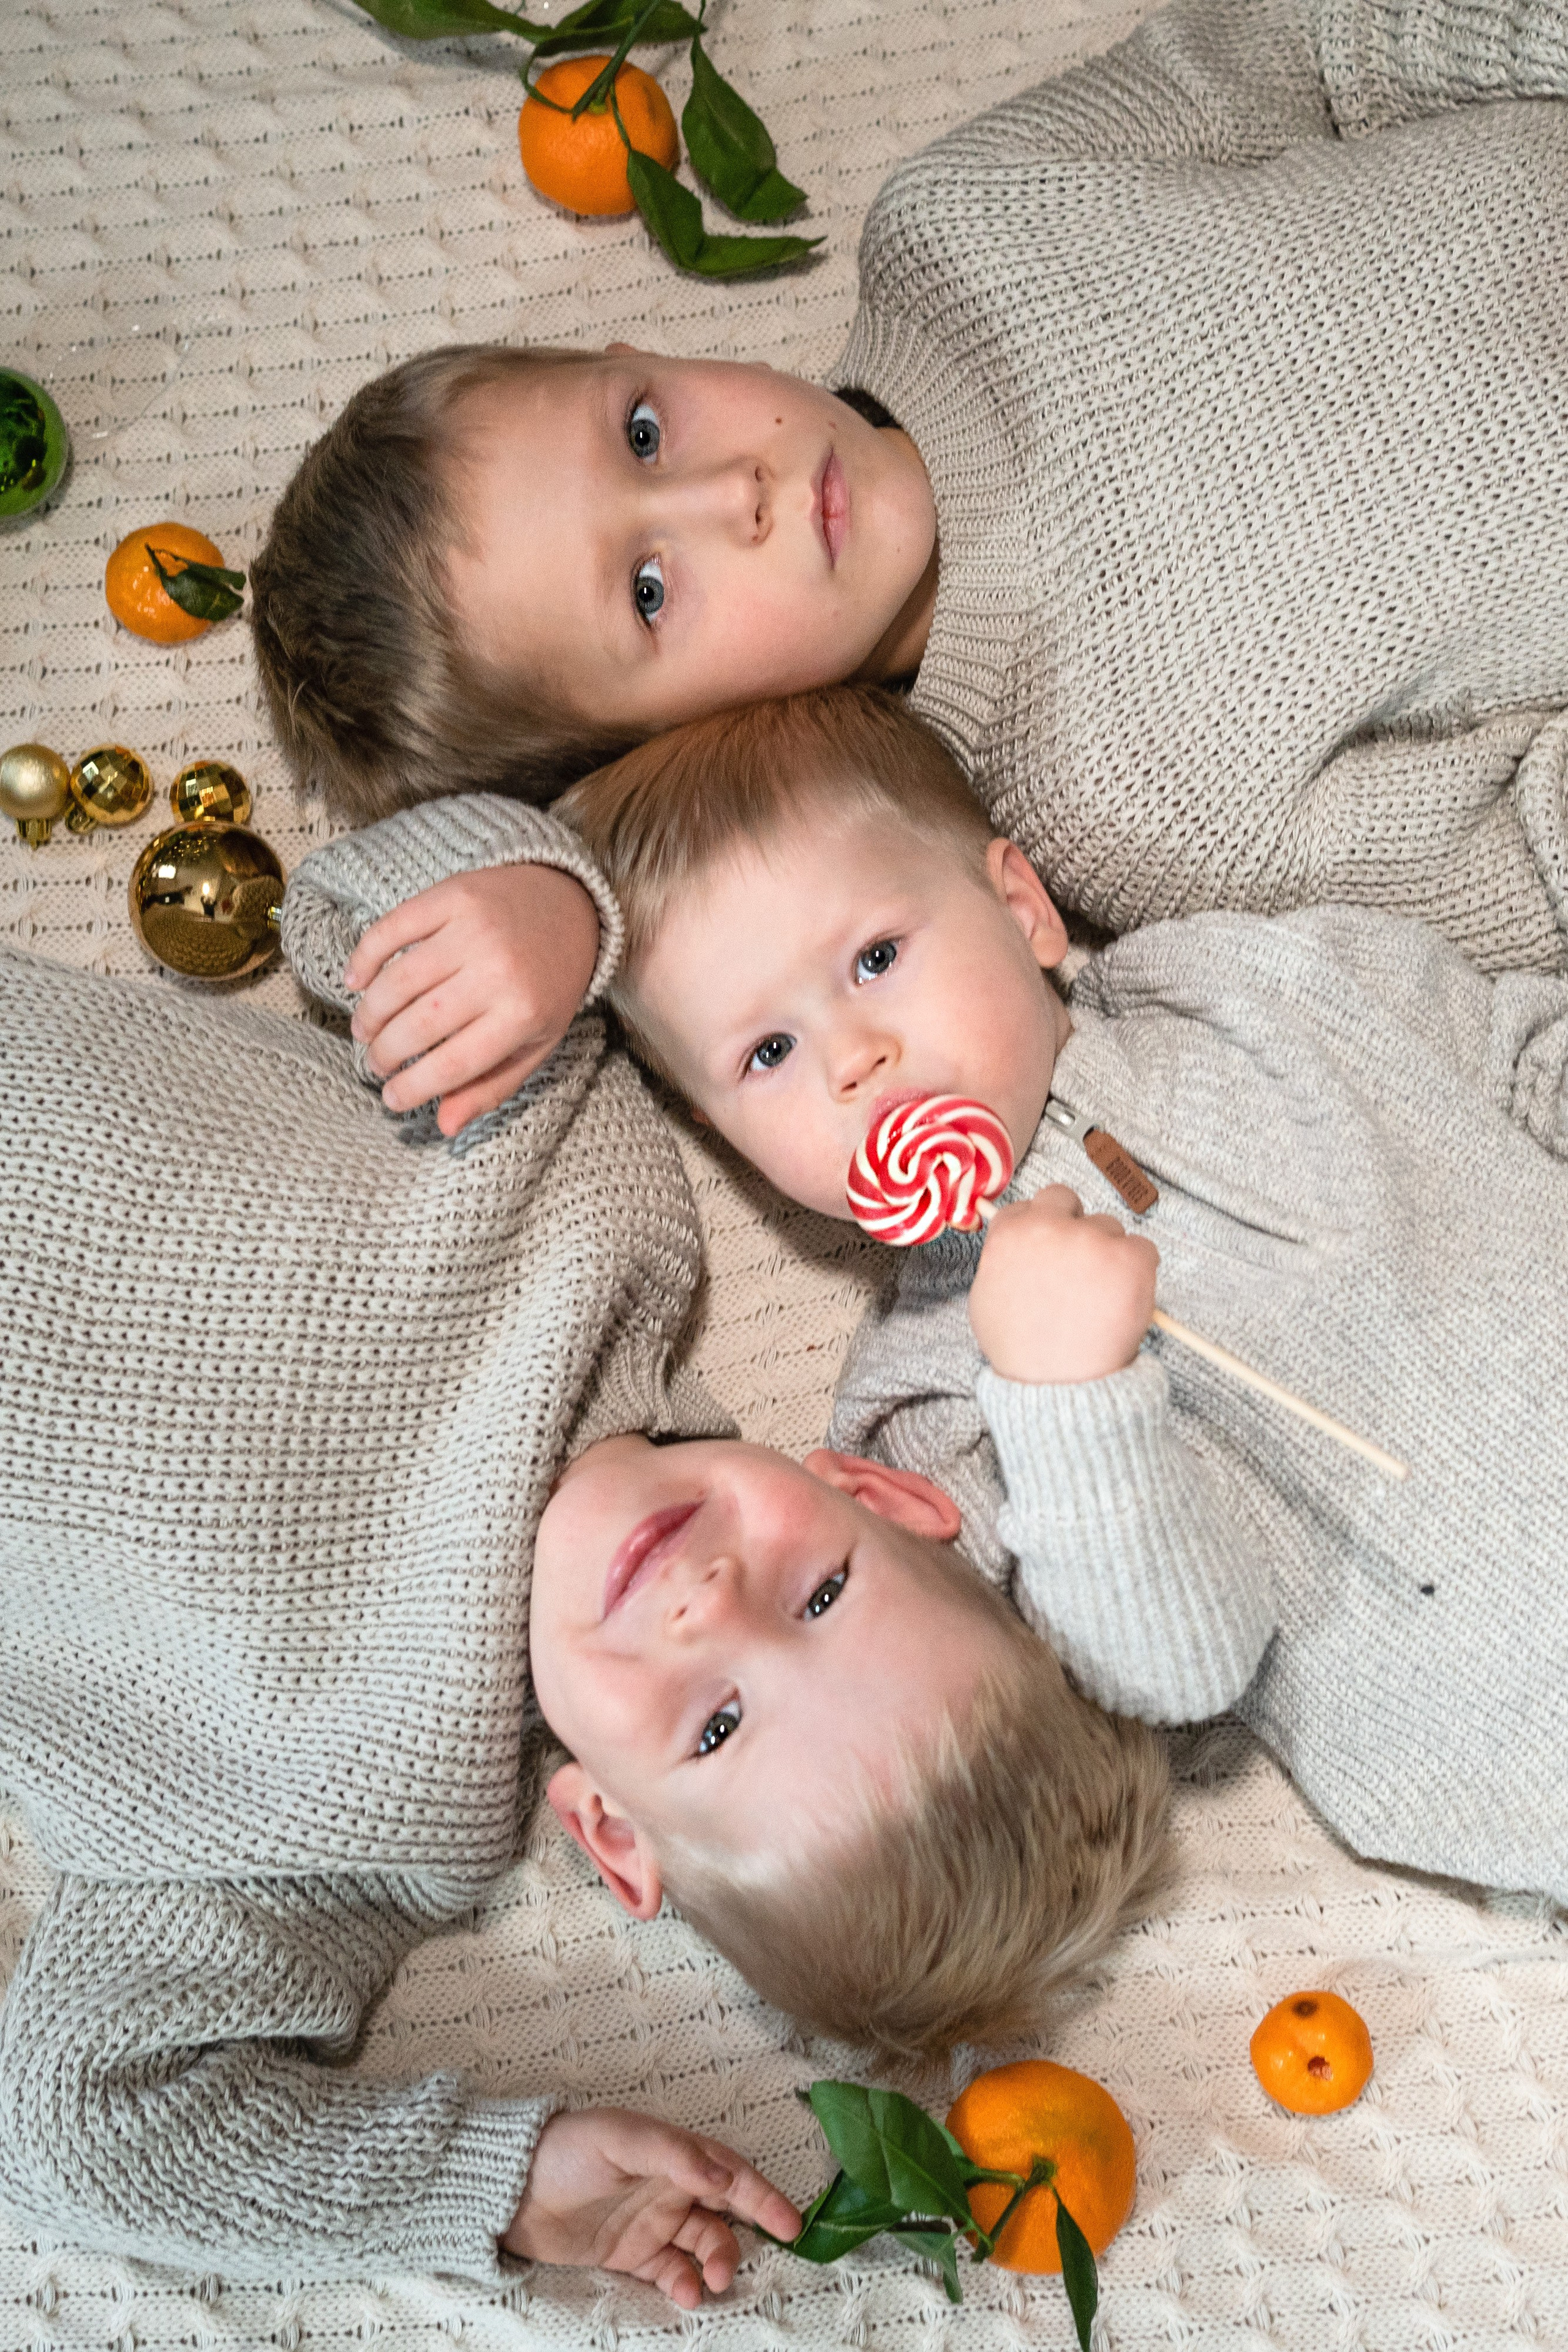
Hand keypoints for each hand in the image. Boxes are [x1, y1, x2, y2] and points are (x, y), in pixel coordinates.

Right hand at [343, 865, 599, 1134]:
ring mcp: (472, 929)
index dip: (413, 1087)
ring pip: (397, 981)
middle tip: (376, 1064)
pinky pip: (392, 928)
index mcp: (523, 1014)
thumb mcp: (537, 1041)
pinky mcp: (451, 895)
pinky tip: (355, 982)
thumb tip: (445, 1125)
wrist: (569, 904)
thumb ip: (493, 1084)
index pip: (452, 1063)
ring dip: (370, 1013)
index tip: (391, 1098)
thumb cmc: (549, 982)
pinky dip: (364, 957)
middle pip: (418, 1025)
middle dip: (385, 1053)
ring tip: (364, 1031)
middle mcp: (497, 970)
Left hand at [501, 2108, 800, 2309]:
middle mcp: (670, 2187)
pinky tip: (684, 2292)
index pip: (730, 2172)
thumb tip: (725, 2176)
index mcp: (674, 2153)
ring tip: (709, 2280)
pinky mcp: (631, 2255)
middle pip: (725, 2211)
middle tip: (756, 2258)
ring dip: (715, 2262)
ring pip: (702, 2245)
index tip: (791, 2222)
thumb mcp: (621, 2138)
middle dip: (749, 2233)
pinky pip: (670, 2272)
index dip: (763, 2195)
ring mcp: (652, 2223)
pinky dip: (683, 2284)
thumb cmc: (567, 2148)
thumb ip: (674, 2155)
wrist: (512, 2189)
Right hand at [968, 1184, 1158, 1383]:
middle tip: (1078, 1266)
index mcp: (1011, 1233)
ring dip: (1106, 1253)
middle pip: (1066, 1200)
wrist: (1059, 1386)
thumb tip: (1016, 1243)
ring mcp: (1092, 1239)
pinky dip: (1138, 1271)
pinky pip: (1143, 1249)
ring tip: (1098, 1298)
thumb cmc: (1021, 1350)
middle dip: (1073, 1225)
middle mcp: (1049, 1226)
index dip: (1041, 1226)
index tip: (1049, 1249)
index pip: (1029, 1205)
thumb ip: (1002, 1259)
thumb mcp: (986, 1298)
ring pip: (1108, 1228)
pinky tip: (1121, 1299)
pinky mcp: (1130, 1257)